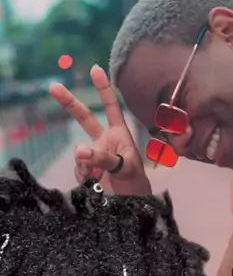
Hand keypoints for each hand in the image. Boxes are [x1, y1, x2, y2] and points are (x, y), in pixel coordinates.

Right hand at [50, 66, 151, 195]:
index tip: (96, 69)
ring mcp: (93, 155)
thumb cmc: (136, 183)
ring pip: (80, 153)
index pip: (112, 106)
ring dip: (86, 163)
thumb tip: (80, 151)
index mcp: (119, 134)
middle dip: (69, 103)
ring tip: (99, 176)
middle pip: (85, 118)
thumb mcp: (126, 168)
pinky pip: (78, 169)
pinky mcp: (86, 170)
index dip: (104, 88)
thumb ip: (104, 157)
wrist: (131, 206)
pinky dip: (84, 176)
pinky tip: (94, 183)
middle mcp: (105, 141)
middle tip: (53, 87)